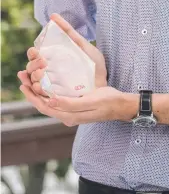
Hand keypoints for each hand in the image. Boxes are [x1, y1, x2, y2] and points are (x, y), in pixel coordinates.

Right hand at [17, 12, 107, 95]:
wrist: (106, 83)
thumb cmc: (94, 66)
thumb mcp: (83, 47)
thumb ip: (69, 32)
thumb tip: (53, 15)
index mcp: (51, 61)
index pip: (34, 56)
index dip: (32, 54)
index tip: (36, 51)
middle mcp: (48, 74)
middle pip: (30, 70)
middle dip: (32, 65)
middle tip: (43, 62)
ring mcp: (51, 87)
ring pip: (33, 84)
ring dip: (32, 78)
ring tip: (40, 73)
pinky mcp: (56, 100)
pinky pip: (41, 99)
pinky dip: (36, 93)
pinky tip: (38, 88)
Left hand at [19, 85, 135, 125]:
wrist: (120, 106)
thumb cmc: (108, 101)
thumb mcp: (91, 101)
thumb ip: (71, 104)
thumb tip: (50, 101)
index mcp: (70, 116)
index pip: (44, 108)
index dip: (32, 97)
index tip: (23, 84)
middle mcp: (67, 117)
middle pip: (43, 106)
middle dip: (31, 92)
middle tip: (22, 77)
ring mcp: (71, 113)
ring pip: (48, 104)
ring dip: (37, 92)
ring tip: (29, 79)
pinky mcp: (74, 108)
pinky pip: (56, 102)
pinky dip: (47, 93)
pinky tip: (46, 84)